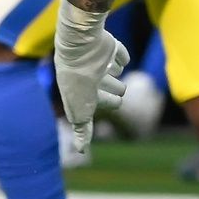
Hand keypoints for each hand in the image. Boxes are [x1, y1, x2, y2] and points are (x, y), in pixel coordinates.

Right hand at [53, 0, 128, 155]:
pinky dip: (120, 56)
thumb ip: (83, 129)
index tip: (117, 103)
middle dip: (114, 88)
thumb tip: (81, 151)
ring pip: (116, 70)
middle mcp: (91, 75)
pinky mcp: (109, 47)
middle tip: (110, 86)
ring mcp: (100, 61)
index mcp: (83, 89)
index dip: (110, 102)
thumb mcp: (80, 112)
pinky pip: (121, 55)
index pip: (103, 101)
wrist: (81, 50)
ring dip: (114, 70)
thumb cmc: (78, 82)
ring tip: (105, 68)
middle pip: (112, 86)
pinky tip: (113, 55)